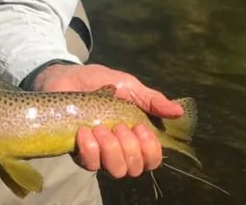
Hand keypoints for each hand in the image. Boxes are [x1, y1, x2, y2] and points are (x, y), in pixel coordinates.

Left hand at [35, 63, 184, 178]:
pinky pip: (89, 164)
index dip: (150, 150)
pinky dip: (90, 149)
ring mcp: (98, 152)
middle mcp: (118, 149)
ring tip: (100, 128)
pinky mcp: (78, 151)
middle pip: (134, 168)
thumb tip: (178, 111)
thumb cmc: (99, 82)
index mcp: (134, 136)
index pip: (151, 160)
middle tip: (118, 124)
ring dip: (111, 149)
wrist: (67, 76)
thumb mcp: (128, 86)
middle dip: (129, 147)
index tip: (140, 127)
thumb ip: (151, 100)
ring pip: (115, 170)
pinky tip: (84, 131)